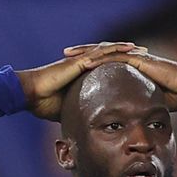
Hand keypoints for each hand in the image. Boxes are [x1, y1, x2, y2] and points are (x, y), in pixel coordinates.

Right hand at [16, 42, 139, 120]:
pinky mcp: (78, 61)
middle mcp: (82, 63)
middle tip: (145, 54)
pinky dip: (114, 50)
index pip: (106, 67)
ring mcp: (80, 60)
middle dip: (128, 54)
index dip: (121, 66)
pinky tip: (127, 49)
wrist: (30, 94)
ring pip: (107, 51)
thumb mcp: (68, 109)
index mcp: (82, 73)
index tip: (136, 68)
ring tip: (141, 49)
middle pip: (110, 56)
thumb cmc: (43, 102)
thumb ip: (79, 113)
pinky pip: (99, 53)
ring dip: (125, 49)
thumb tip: (87, 127)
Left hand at [62, 44, 176, 111]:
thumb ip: (138, 106)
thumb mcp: (149, 102)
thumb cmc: (173, 96)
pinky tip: (86, 61)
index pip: (105, 62)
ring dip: (85, 52)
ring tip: (69, 54)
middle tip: (64, 54)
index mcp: (130, 67)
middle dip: (81, 53)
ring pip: (104, 51)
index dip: (89, 63)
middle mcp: (130, 58)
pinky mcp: (138, 59)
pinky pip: (115, 57)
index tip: (73, 66)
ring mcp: (134, 57)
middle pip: (100, 53)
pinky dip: (100, 59)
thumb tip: (130, 121)